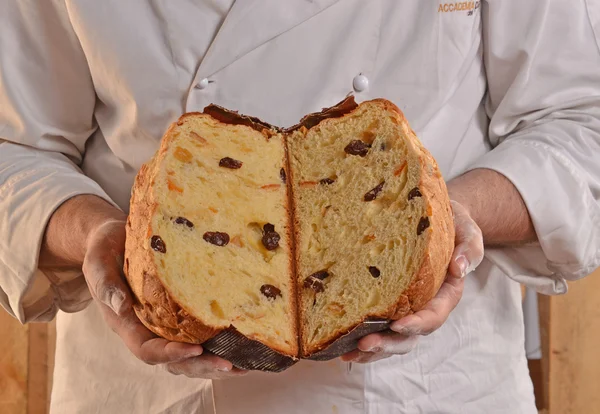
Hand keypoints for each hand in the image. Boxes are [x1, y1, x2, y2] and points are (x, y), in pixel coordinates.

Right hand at [41, 195, 245, 377]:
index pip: (147, 349)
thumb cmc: (105, 248)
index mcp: (126, 323)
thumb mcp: (98, 261)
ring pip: (188, 355)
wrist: (114, 238)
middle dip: (201, 366)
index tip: (196, 350)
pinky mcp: (177, 314)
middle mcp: (146, 329)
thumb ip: (105, 283)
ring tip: (243, 366)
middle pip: (173, 361)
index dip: (171, 354)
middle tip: (231, 365)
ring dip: (214, 362)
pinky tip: (243, 343)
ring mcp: (162, 324)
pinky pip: (197, 335)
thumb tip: (120, 304)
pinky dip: (219, 344)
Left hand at [341, 200, 483, 362]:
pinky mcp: (388, 304)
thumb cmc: (452, 225)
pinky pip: (377, 326)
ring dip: (371, 349)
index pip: (433, 316)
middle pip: (409, 336)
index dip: (416, 324)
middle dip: (388, 344)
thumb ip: (469, 248)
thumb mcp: (467, 230)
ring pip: (391, 338)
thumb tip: (459, 268)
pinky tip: (340, 344)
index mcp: (445, 294)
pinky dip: (360, 337)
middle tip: (364, 344)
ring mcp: (406, 308)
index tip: (397, 325)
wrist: (434, 218)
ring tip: (348, 353)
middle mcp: (425, 307)